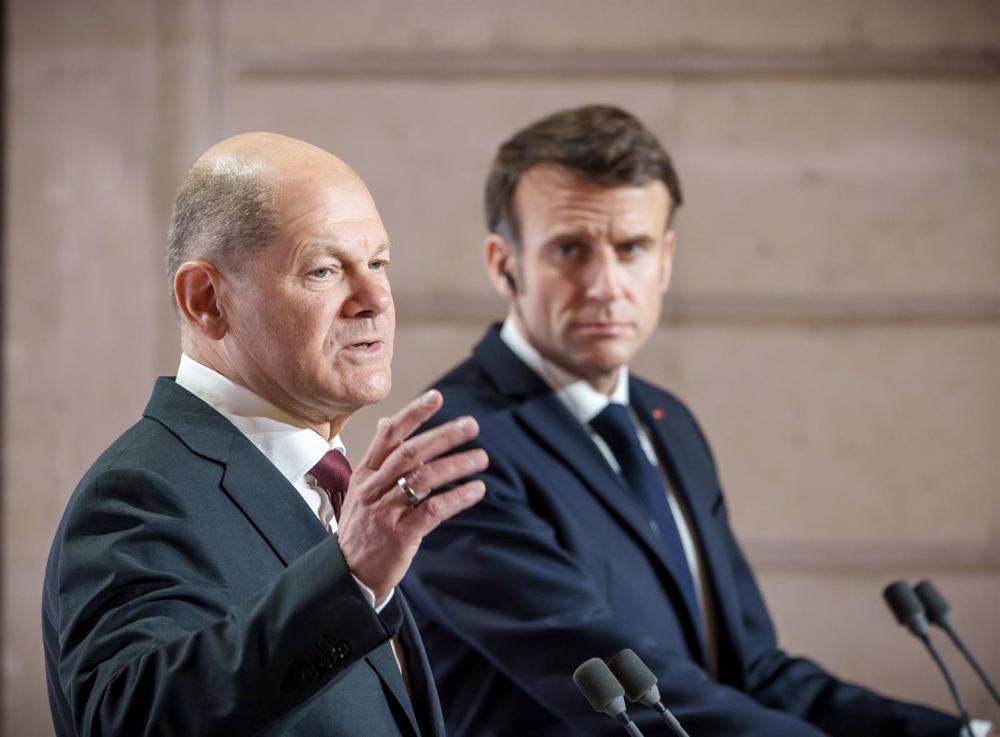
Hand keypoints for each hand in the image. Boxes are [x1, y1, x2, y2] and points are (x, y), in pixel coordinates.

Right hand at [337, 389, 487, 602]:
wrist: (345, 576)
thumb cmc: (361, 529)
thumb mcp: (360, 489)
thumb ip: (377, 457)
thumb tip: (387, 421)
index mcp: (364, 475)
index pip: (388, 436)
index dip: (413, 414)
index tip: (437, 397)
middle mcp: (373, 490)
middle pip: (410, 453)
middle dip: (442, 436)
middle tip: (471, 425)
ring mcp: (385, 513)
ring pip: (423, 479)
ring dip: (456, 465)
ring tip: (481, 458)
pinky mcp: (399, 536)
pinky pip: (432, 511)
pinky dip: (456, 498)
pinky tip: (476, 490)